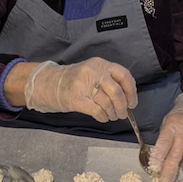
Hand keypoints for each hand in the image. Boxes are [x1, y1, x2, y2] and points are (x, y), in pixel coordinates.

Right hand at [23, 58, 137, 121]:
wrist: (50, 83)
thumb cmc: (75, 81)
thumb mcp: (93, 72)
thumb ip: (109, 80)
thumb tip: (127, 99)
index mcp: (100, 64)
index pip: (124, 75)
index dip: (131, 91)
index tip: (132, 102)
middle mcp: (93, 71)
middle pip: (117, 92)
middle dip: (122, 106)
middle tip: (122, 114)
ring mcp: (83, 84)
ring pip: (107, 103)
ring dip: (112, 113)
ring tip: (111, 116)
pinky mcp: (76, 98)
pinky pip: (97, 111)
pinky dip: (103, 117)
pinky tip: (102, 118)